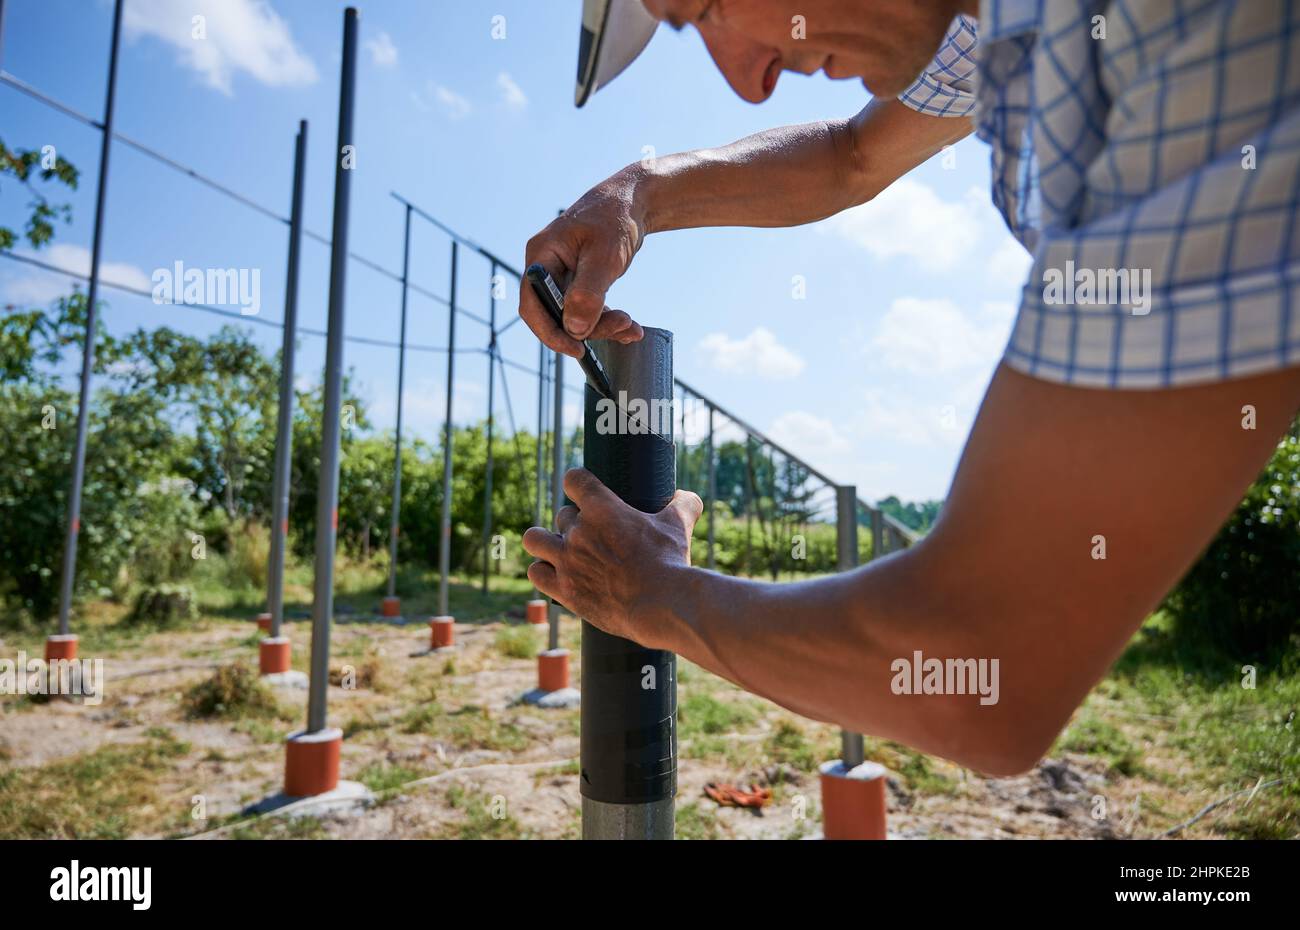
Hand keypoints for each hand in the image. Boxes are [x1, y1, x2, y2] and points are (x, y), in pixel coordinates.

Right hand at [519, 168, 647, 357]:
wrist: (633, 202)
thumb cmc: (615, 219)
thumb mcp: (604, 256)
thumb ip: (588, 293)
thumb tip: (573, 329)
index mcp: (541, 256)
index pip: (532, 304)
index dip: (550, 332)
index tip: (576, 349)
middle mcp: (546, 267)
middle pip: (555, 314)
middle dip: (588, 329)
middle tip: (622, 327)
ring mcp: (562, 276)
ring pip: (574, 316)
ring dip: (602, 326)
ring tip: (631, 326)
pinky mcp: (579, 282)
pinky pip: (587, 310)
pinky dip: (607, 320)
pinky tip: (630, 326)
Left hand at [522, 468, 701, 646]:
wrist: (663, 604)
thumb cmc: (670, 562)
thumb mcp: (680, 525)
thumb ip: (683, 504)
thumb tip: (686, 496)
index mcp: (602, 508)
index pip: (573, 479)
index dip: (577, 482)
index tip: (583, 490)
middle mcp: (578, 531)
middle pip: (562, 514)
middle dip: (575, 522)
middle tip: (592, 535)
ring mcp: (567, 561)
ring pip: (534, 538)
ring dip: (545, 541)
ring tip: (560, 550)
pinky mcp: (564, 589)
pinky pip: (536, 572)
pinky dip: (543, 571)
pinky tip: (557, 574)